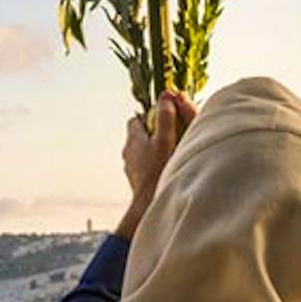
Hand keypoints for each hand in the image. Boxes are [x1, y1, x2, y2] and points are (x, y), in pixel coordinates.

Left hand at [115, 91, 197, 238]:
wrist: (150, 206)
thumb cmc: (159, 172)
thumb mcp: (165, 139)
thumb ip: (166, 116)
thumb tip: (167, 95)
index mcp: (133, 139)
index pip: (136, 120)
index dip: (150, 117)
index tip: (165, 119)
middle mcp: (128, 153)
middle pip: (139, 136)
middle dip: (154, 134)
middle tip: (172, 137)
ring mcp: (131, 169)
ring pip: (142, 153)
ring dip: (154, 152)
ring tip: (171, 156)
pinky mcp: (137, 182)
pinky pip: (145, 168)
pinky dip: (154, 166)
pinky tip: (166, 171)